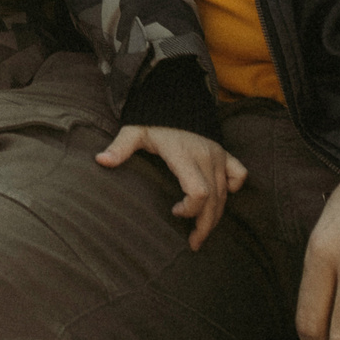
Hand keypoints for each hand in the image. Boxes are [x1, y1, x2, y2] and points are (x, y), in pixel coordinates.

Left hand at [96, 125, 248, 250]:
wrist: (174, 96)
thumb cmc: (153, 118)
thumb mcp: (135, 131)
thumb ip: (120, 147)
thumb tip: (100, 161)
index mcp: (183, 155)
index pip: (198, 191)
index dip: (190, 209)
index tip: (173, 212)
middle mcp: (205, 156)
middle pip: (214, 200)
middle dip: (205, 225)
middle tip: (193, 243)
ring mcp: (217, 155)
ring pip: (225, 194)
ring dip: (215, 216)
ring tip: (202, 233)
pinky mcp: (224, 152)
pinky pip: (239, 174)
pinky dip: (232, 188)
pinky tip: (220, 198)